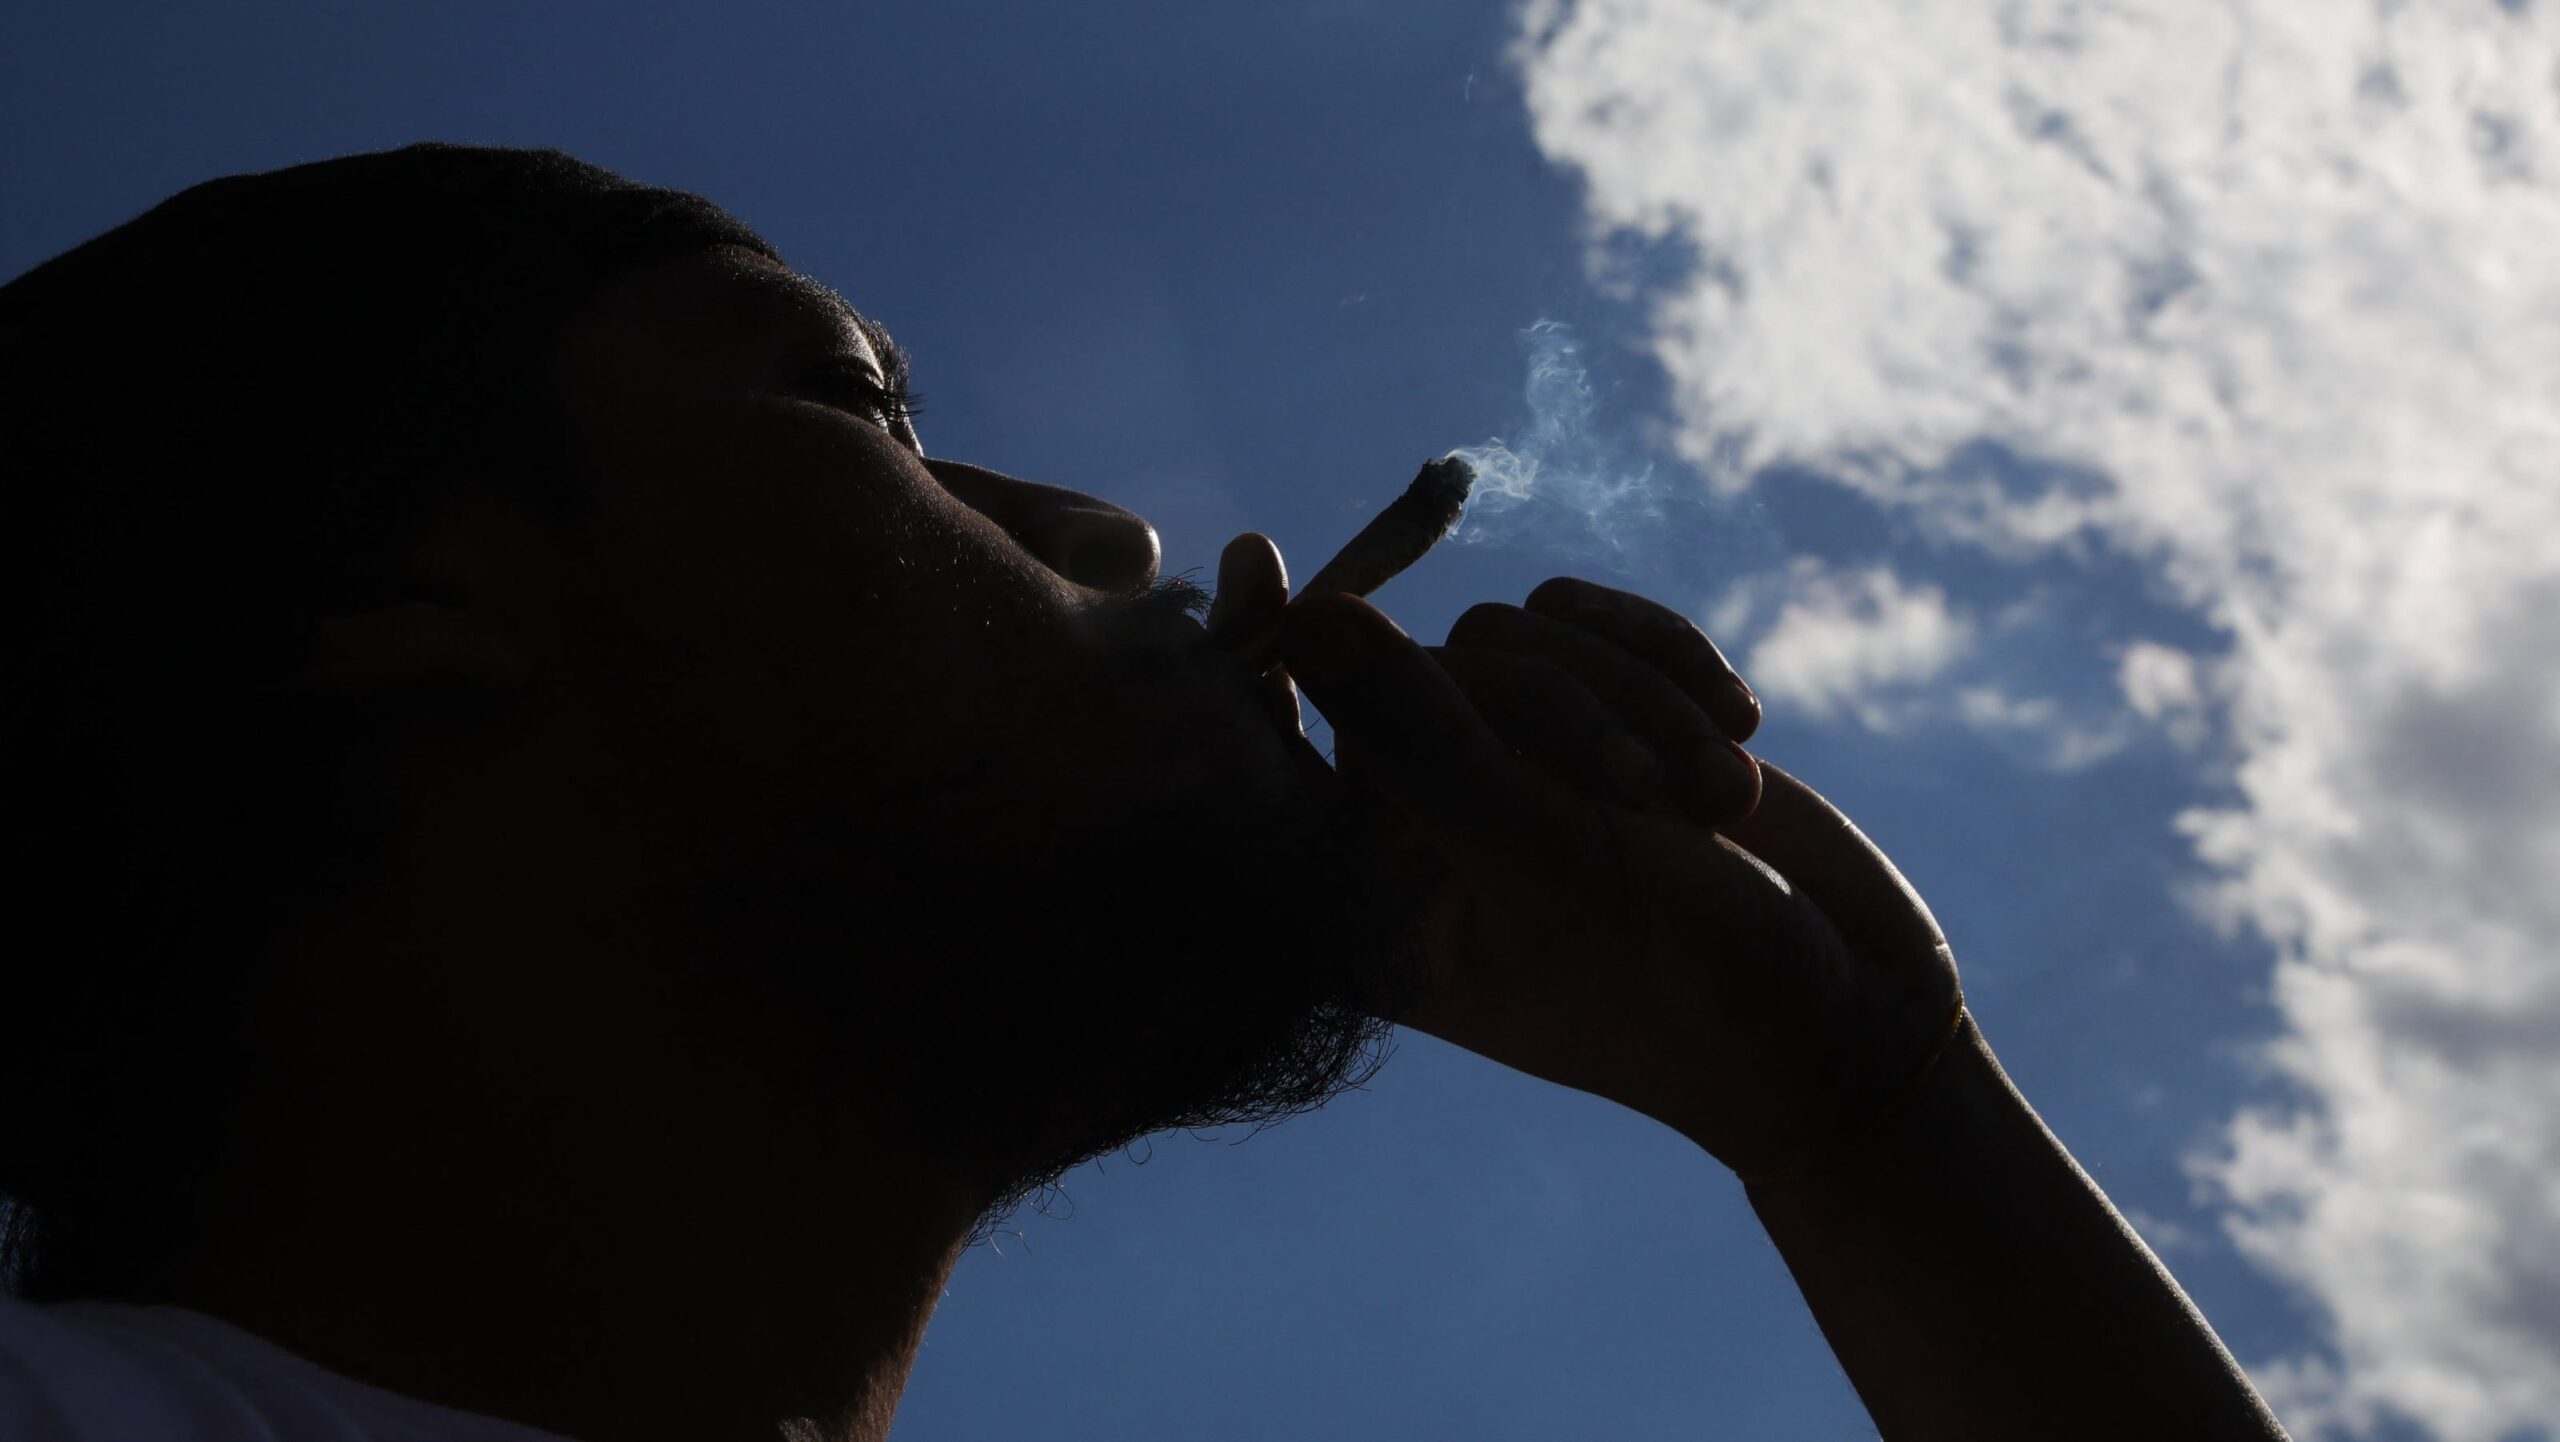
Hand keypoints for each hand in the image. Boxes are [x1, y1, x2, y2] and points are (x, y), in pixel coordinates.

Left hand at [1273, 577, 1962, 1176]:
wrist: (1849, 1024)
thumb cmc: (1690, 987)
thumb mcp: (1555, 868)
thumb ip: (1430, 747)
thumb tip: (1314, 622)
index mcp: (1374, 905)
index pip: (1275, 758)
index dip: (1251, 655)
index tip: (1253, 555)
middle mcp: (1424, 831)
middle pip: (1426, 667)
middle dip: (1560, 711)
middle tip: (1653, 800)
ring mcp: (1511, 772)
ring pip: (1513, 633)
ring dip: (1633, 696)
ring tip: (1718, 801)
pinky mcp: (1593, 722)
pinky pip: (1582, 620)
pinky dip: (1661, 655)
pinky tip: (1738, 726)